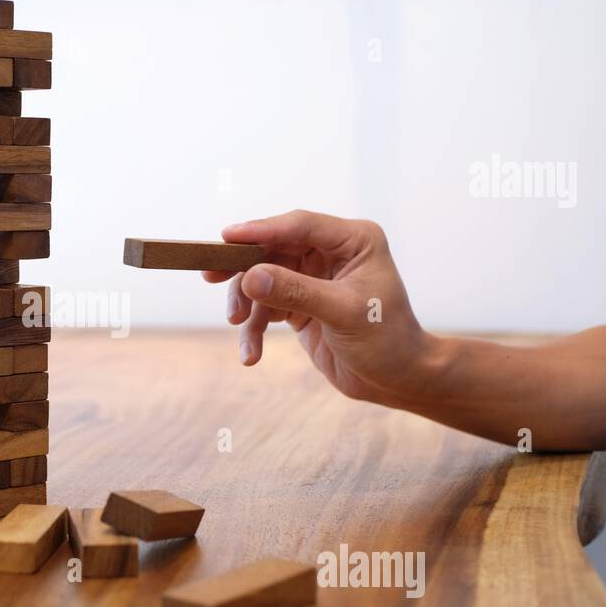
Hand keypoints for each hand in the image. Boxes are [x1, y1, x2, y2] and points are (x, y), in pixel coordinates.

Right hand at [204, 210, 438, 406]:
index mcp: (353, 241)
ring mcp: (313, 278)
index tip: (226, 237)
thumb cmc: (386, 340)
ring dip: (247, 304)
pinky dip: (254, 329)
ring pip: (263, 279)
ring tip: (238, 325)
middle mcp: (332, 253)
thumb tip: (249, 277)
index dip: (261, 229)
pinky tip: (250, 354)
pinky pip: (266, 308)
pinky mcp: (300, 304)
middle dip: (244, 269)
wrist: (396, 380)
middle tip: (209, 275)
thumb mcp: (342, 313)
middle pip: (273, 249)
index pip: (300, 226)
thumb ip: (296, 292)